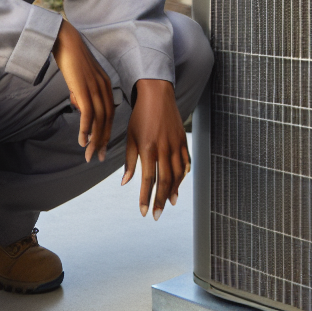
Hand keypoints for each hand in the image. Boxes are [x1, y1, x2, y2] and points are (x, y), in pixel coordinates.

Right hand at [52, 19, 113, 161]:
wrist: (64, 40)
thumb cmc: (70, 59)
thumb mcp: (80, 79)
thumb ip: (81, 93)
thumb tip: (78, 106)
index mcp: (105, 86)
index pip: (110, 115)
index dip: (106, 132)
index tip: (102, 148)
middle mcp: (104, 89)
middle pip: (107, 121)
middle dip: (102, 141)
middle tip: (98, 158)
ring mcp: (95, 89)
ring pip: (98, 121)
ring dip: (94, 140)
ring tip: (89, 154)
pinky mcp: (84, 88)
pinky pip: (88, 114)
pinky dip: (86, 129)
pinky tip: (82, 140)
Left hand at [121, 79, 189, 219]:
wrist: (157, 95)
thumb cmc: (140, 116)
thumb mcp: (131, 138)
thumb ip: (129, 162)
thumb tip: (125, 183)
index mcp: (148, 148)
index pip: (148, 180)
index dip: (146, 198)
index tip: (144, 212)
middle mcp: (164, 148)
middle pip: (165, 181)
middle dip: (161, 200)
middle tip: (157, 215)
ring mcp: (176, 145)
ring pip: (178, 174)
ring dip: (173, 191)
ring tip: (169, 203)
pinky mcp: (183, 140)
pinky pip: (186, 162)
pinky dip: (183, 175)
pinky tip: (179, 184)